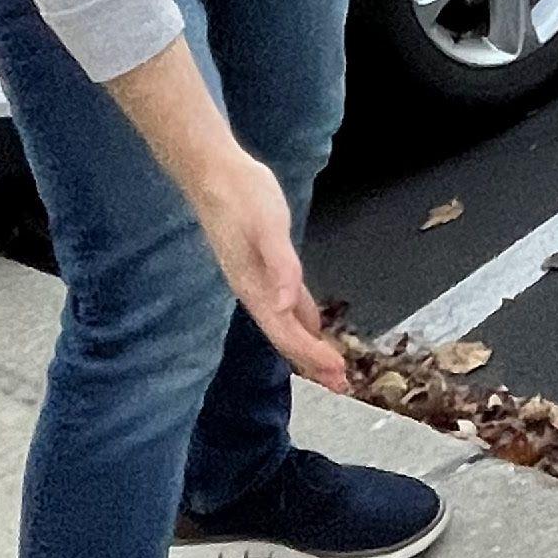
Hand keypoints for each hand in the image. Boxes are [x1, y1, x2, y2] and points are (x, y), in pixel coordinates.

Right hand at [189, 148, 349, 393]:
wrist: (214, 173)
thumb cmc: (242, 197)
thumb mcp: (267, 227)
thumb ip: (279, 265)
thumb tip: (283, 305)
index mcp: (254, 287)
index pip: (286, 332)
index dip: (311, 355)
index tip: (337, 373)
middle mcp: (255, 290)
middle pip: (286, 336)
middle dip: (313, 362)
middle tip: (342, 384)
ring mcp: (259, 279)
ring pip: (287, 322)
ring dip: (309, 345)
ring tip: (331, 366)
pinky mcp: (265, 263)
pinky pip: (287, 302)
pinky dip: (303, 318)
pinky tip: (313, 323)